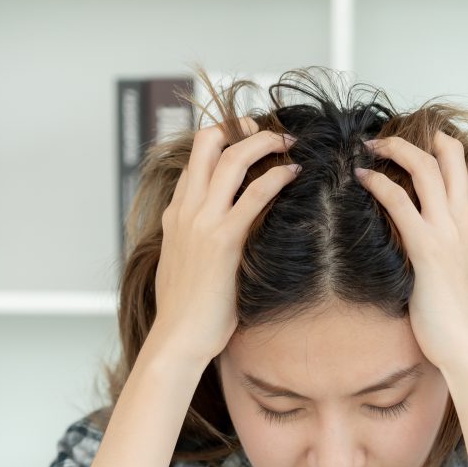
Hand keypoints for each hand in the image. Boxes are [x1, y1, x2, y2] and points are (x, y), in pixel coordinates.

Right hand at [151, 117, 299, 366]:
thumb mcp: (183, 268)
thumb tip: (213, 245)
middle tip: (266, 128)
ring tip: (288, 143)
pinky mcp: (225, 240)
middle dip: (239, 128)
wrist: (178, 338)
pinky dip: (276, 176)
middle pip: (208, 146)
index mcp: (174, 216)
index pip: (194, 163)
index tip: (242, 137)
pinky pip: (255, 195)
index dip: (219, 142)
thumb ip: (195, 245)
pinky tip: (293, 173)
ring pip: (232, 160)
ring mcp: (203, 223)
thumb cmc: (185, 313)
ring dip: (264, 143)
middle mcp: (186, 211)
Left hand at [354, 131, 467, 373]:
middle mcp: (467, 224)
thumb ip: (464, 261)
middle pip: (451, 161)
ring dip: (397, 149)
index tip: (429, 148)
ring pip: (426, 170)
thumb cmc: (467, 327)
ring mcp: (449, 233)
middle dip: (425, 140)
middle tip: (394, 137)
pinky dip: (379, 182)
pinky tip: (362, 176)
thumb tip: (450, 258)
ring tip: (373, 145)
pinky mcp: (427, 248)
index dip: (450, 159)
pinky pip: (399, 202)